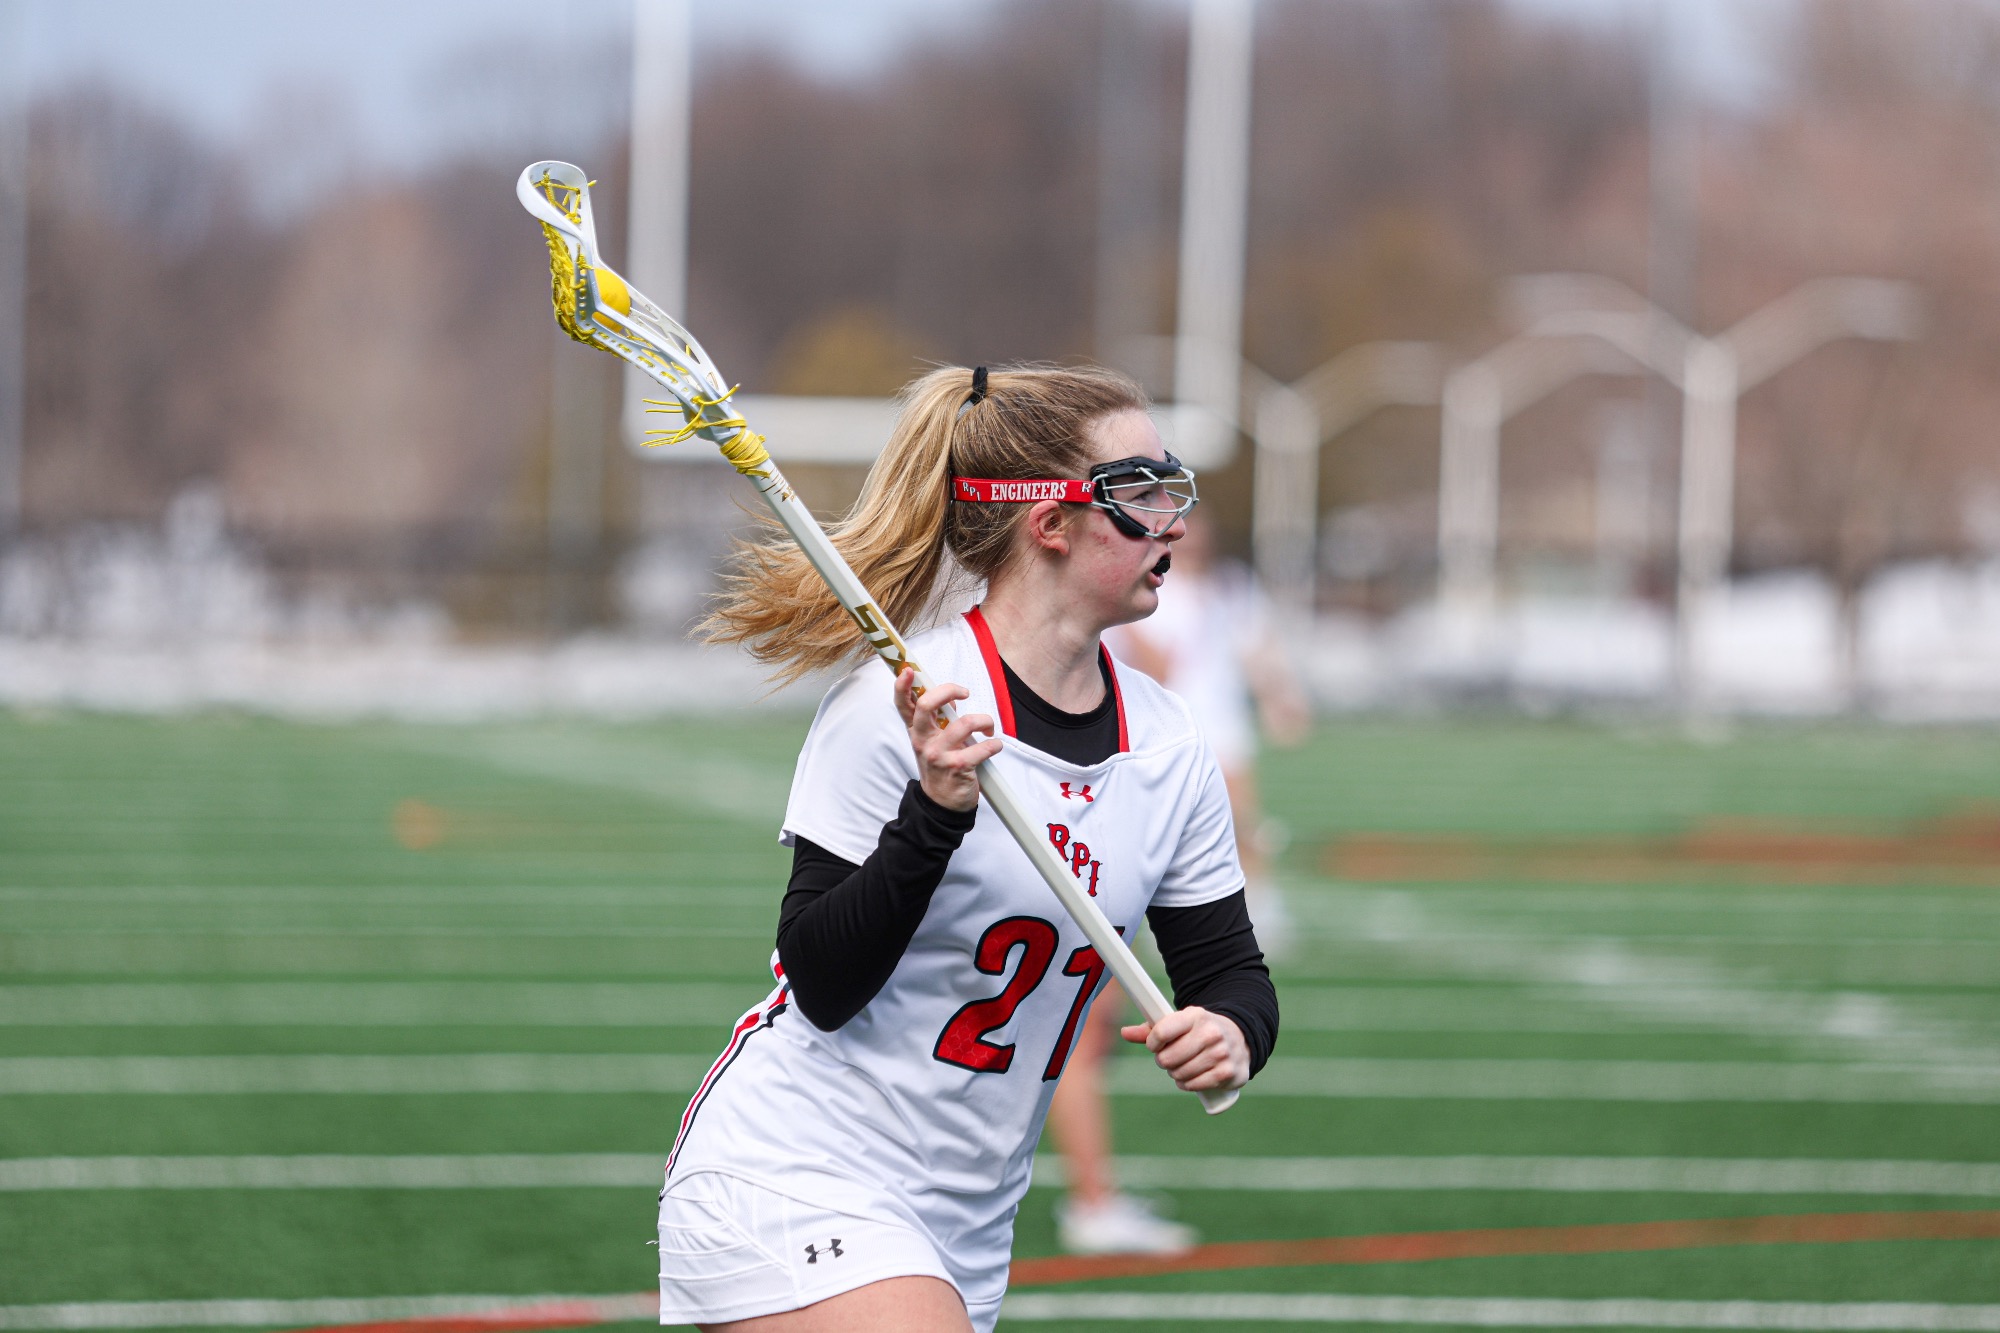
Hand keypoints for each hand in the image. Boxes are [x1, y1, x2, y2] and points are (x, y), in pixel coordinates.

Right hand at [894, 669, 1000, 811]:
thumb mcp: (933, 741)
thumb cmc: (940, 766)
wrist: (941, 803)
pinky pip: (983, 747)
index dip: (902, 685)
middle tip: (965, 693)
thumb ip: (939, 718)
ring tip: (988, 728)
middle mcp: (923, 740)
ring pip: (965, 723)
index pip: (903, 704)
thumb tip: (951, 698)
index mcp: (916, 731)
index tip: (909, 670)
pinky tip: (994, 746)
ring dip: (985, 721)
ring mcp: (939, 754)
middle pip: (927, 704)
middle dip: (949, 690)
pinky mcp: (958, 767)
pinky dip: (995, 744)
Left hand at [1122, 1006, 1248, 1092]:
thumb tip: (1124, 1032)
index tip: (1154, 1045)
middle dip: (1163, 1061)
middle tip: (1170, 1058)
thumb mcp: (1180, 1023)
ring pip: (1179, 1074)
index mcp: (1195, 1015)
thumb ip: (1151, 1029)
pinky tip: (1192, 1077)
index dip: (1152, 1043)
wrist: (1240, 1038)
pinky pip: (1194, 1085)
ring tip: (1183, 1066)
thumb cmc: (1199, 1031)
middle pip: (1167, 1058)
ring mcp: (1221, 1053)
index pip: (1161, 1032)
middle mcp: (1210, 1032)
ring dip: (1176, 1074)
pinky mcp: (1228, 1073)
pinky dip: (1188, 1085)